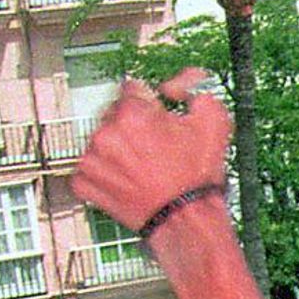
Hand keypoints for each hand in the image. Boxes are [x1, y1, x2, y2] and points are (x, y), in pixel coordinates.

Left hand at [70, 69, 230, 231]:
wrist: (185, 220)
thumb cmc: (197, 178)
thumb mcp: (214, 123)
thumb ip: (195, 88)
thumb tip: (183, 79)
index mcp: (132, 113)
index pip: (132, 89)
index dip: (150, 103)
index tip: (158, 116)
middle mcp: (106, 132)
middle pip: (114, 114)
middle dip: (133, 126)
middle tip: (156, 147)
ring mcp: (91, 159)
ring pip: (102, 140)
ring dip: (119, 148)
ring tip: (144, 166)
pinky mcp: (84, 182)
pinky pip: (90, 167)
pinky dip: (107, 172)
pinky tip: (130, 179)